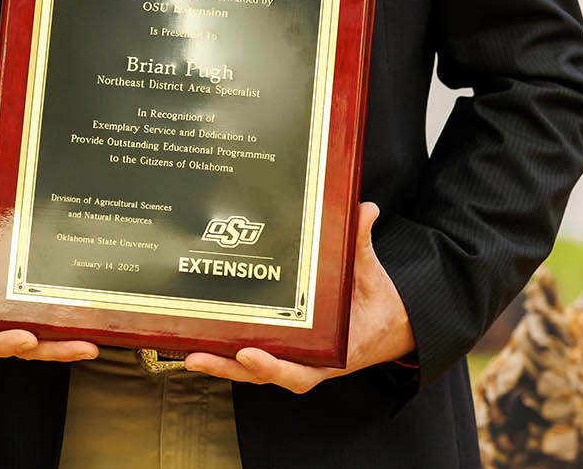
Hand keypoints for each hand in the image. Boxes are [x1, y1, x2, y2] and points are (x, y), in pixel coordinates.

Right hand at [0, 154, 95, 362]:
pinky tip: (87, 332)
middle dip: (50, 350)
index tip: (26, 336)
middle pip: (15, 348)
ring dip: (60, 348)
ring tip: (92, 343)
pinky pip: (35, 334)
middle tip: (83, 344)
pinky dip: (57, 338)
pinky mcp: (12, 318)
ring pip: (30, 346)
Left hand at [183, 202, 414, 390]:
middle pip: (263, 374)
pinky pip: (253, 352)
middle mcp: (308, 360)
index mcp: (333, 353)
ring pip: (252, 368)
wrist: (392, 322)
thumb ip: (361, 243)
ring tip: (190, 354)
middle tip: (198, 357)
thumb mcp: (370, 274)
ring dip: (221, 363)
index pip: (301, 372)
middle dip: (229, 367)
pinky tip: (200, 341)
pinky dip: (228, 351)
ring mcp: (293, 355)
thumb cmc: (379, 304)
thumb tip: (364, 209)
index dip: (274, 368)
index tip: (250, 354)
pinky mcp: (282, 345)